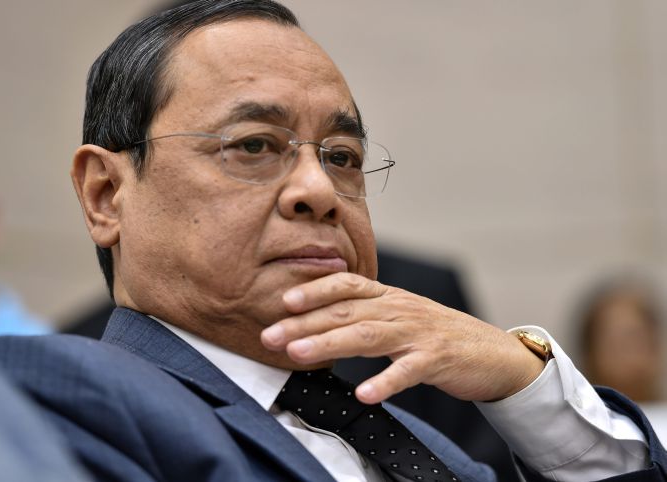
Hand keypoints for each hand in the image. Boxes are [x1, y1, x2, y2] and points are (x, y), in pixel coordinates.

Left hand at [261, 272, 544, 404]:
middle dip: (304, 323)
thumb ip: (366, 315)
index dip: (314, 290)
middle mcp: (399, 309)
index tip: (283, 302)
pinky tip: (363, 395)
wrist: (491, 352)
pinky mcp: (437, 359)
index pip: (346, 285)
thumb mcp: (400, 316)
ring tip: (298, 355)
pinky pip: (407, 371)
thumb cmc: (437, 336)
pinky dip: (384, 381)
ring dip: (329, 343)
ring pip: (368, 334)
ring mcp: (418, 333)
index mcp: (388, 297)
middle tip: (270, 336)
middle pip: (346, 311)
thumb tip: (319, 322)